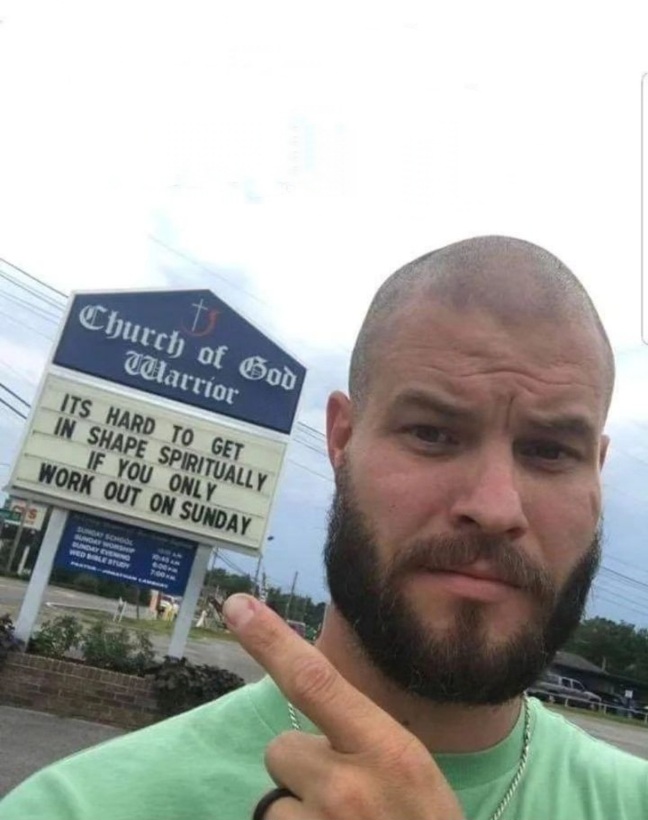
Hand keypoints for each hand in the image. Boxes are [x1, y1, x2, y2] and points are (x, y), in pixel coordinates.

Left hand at [223, 594, 464, 819]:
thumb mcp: (412, 774)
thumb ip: (363, 742)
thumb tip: (309, 725)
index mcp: (389, 751)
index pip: (317, 682)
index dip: (272, 640)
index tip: (236, 605)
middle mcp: (349, 788)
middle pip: (282, 749)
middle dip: (302, 770)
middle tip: (346, 804)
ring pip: (274, 801)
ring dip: (297, 815)